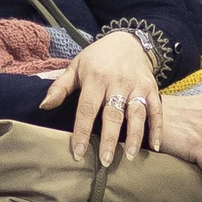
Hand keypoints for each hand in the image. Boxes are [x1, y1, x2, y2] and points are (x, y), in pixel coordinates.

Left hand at [39, 31, 159, 164]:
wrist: (128, 40)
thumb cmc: (97, 58)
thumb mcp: (76, 66)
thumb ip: (60, 87)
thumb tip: (44, 106)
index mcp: (95, 78)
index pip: (87, 109)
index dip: (82, 132)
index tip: (79, 153)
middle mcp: (117, 82)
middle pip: (113, 114)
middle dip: (109, 139)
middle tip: (105, 161)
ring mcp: (137, 86)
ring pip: (137, 113)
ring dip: (134, 136)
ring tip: (129, 156)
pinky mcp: (152, 88)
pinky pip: (156, 109)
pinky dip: (157, 128)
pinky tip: (156, 146)